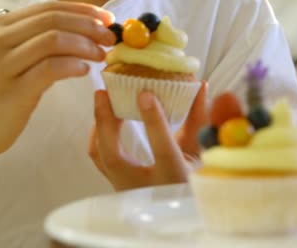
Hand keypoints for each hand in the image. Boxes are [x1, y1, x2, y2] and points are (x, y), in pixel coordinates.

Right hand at [0, 2, 114, 158]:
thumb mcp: (14, 57)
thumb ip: (38, 41)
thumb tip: (84, 30)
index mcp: (0, 26)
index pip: (48, 7)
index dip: (82, 10)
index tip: (106, 18)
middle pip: (53, 20)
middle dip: (88, 25)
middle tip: (110, 38)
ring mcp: (3, 64)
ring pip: (53, 40)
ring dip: (84, 44)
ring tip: (101, 55)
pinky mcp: (12, 90)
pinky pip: (49, 69)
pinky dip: (73, 65)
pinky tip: (85, 70)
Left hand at [89, 82, 207, 190]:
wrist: (178, 211)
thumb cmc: (191, 180)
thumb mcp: (199, 153)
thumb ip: (198, 121)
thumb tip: (199, 86)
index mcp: (174, 179)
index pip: (163, 149)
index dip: (154, 121)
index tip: (145, 95)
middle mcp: (145, 187)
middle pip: (114, 156)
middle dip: (106, 121)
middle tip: (104, 92)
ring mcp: (126, 188)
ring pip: (100, 157)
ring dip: (99, 125)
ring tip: (102, 100)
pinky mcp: (115, 183)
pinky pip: (98, 158)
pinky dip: (97, 136)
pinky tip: (102, 119)